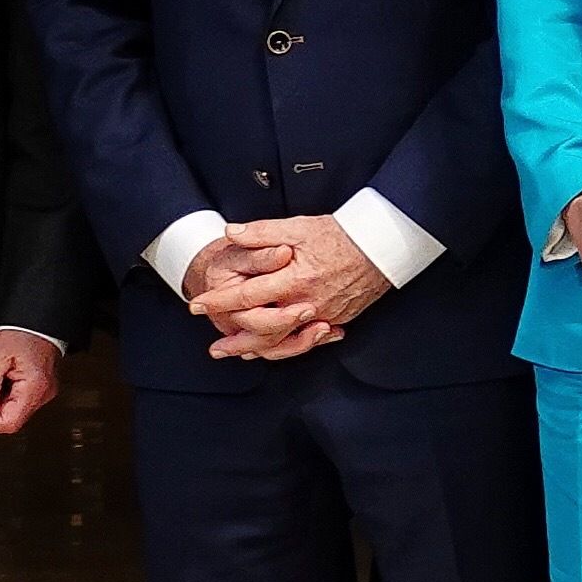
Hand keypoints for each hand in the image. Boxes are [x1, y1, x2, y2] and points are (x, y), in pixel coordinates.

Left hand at [0, 327, 63, 434]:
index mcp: (34, 389)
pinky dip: (5, 396)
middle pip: (12, 419)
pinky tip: (0, 381)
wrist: (37, 322)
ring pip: (15, 411)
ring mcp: (44, 392)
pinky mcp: (41, 388)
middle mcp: (43, 394)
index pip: (9, 423)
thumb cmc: (22, 334)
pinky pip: (20, 401)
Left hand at [186, 214, 392, 362]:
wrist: (383, 246)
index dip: (219, 302)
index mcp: (294, 280)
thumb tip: (233, 233)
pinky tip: (275, 348)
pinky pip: (307, 341)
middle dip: (235, 341)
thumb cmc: (342, 235)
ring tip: (240, 354)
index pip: (246, 296)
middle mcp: (308, 303)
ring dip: (259, 350)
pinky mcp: (336, 318)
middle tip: (215, 347)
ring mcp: (324, 314)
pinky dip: (287, 346)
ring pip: (285, 342)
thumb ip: (263, 232)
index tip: (198, 306)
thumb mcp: (299, 227)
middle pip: (263, 331)